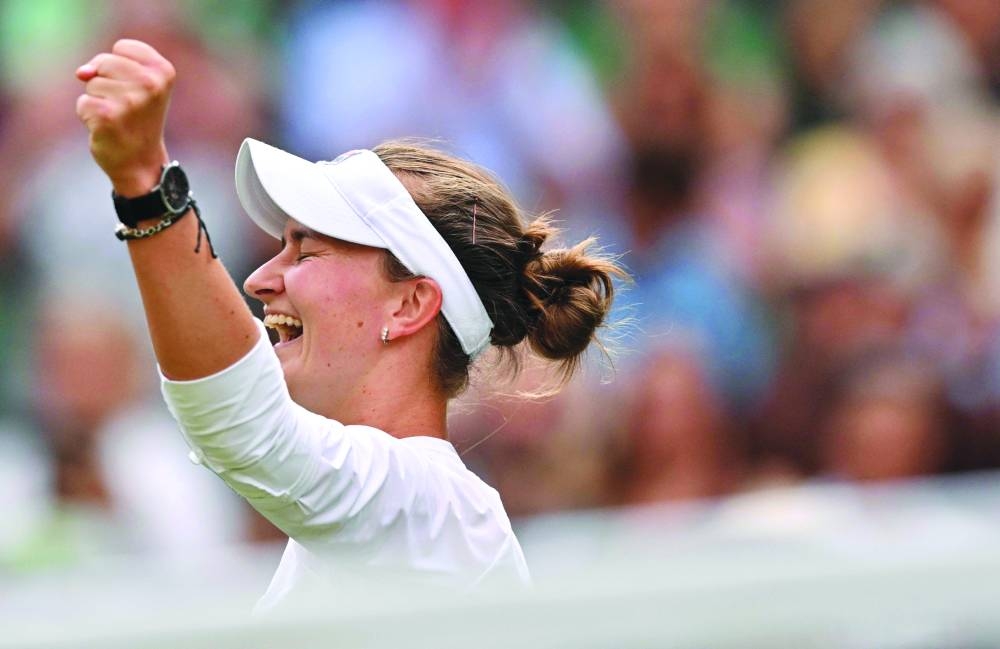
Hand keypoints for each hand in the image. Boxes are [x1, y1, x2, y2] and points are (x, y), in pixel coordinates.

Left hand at [75, 39, 173, 196]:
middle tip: (126, 107)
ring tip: (118, 118)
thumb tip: (81, 73)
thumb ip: (109, 66)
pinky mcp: (108, 116)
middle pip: (104, 62)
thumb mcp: (138, 84)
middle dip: (106, 82)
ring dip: (98, 100)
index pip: (122, 47)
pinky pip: (83, 103)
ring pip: (91, 82)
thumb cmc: (138, 119)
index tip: (136, 89)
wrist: (141, 162)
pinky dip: (89, 116)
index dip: (120, 67)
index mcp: (164, 71)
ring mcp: (130, 101)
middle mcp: (151, 84)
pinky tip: (108, 129)